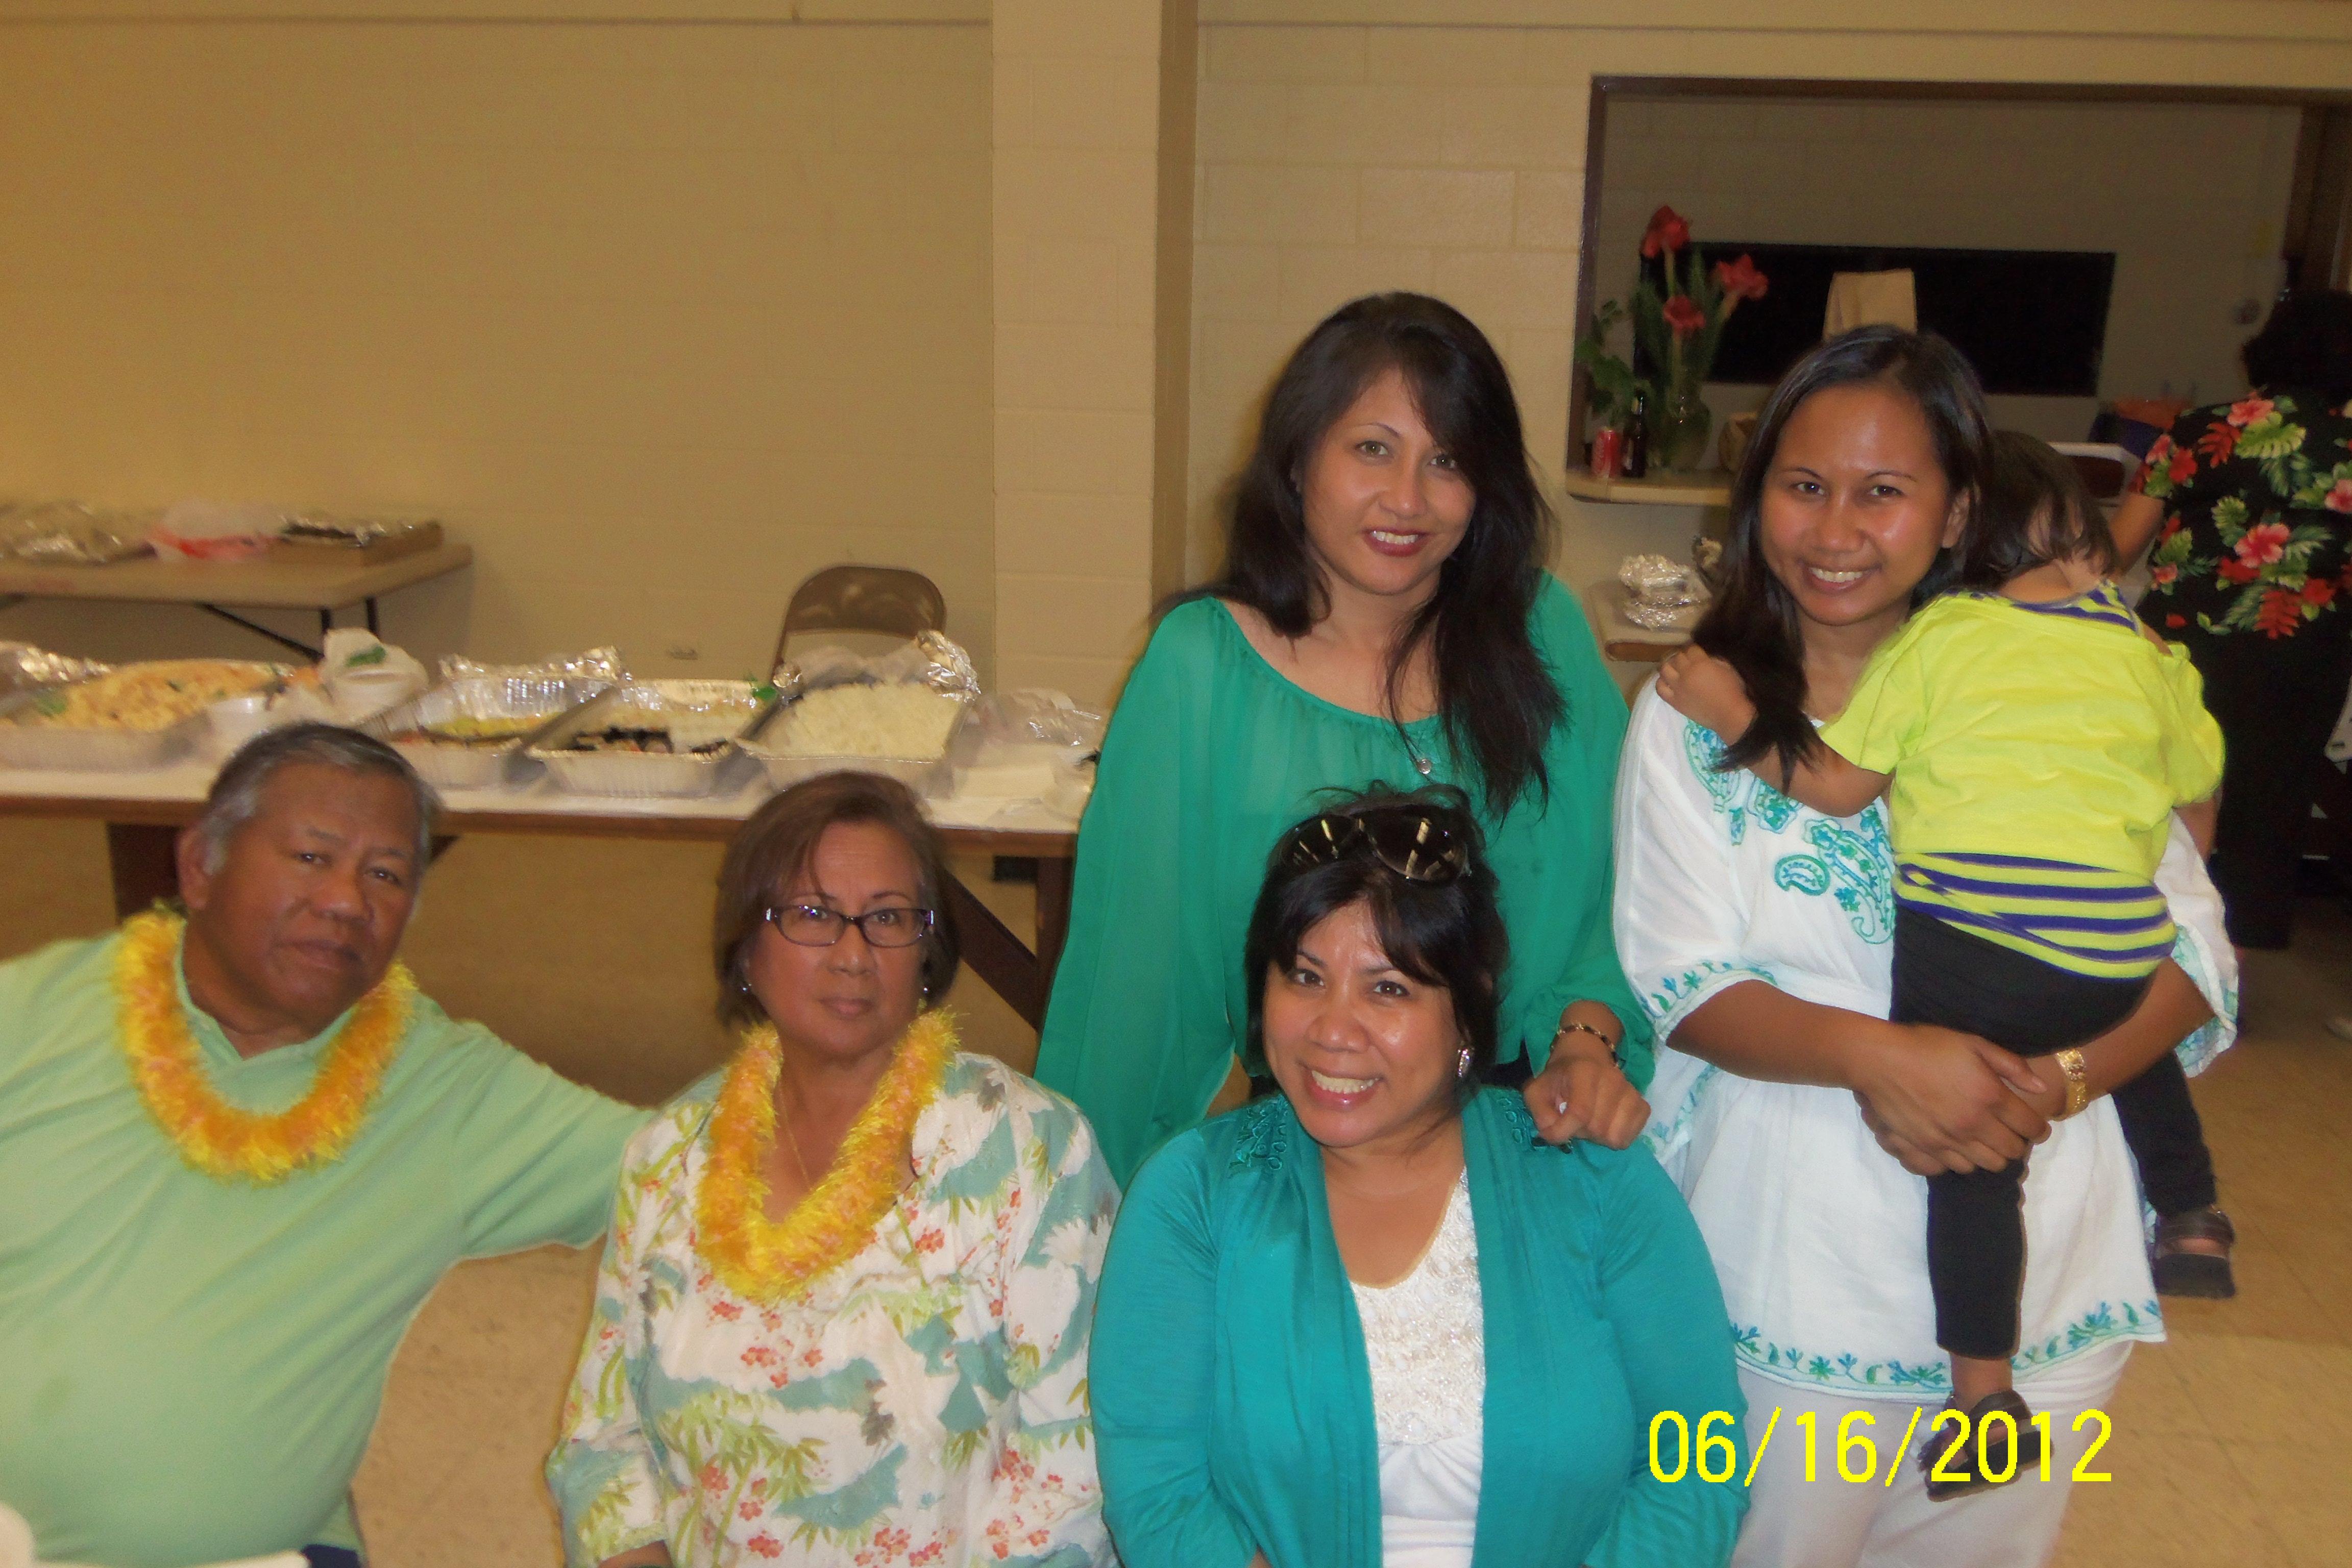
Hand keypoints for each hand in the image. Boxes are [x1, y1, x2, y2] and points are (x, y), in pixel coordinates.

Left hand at [1524, 1032, 1648, 1148]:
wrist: (1587, 1056)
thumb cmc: (1561, 1076)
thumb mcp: (1537, 1089)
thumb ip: (1540, 1113)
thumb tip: (1552, 1134)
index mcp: (1585, 1071)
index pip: (1580, 1113)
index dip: (1564, 1131)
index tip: (1552, 1134)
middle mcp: (1613, 1079)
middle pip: (1597, 1128)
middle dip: (1580, 1132)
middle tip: (1574, 1121)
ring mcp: (1631, 1092)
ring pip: (1615, 1136)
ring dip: (1598, 1137)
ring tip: (1591, 1122)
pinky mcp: (1643, 1105)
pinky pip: (1631, 1136)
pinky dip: (1616, 1137)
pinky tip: (1606, 1125)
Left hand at [1655, 647, 1755, 740]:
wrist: (1729, 715)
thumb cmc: (1732, 691)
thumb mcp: (1727, 668)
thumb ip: (1713, 660)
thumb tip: (1703, 657)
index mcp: (1700, 663)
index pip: (1690, 649)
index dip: (1693, 648)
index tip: (1695, 652)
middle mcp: (1686, 673)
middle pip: (1677, 657)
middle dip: (1683, 656)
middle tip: (1687, 661)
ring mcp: (1678, 687)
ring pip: (1664, 669)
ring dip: (1669, 666)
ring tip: (1675, 669)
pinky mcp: (1674, 701)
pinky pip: (1660, 688)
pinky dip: (1661, 682)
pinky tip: (1666, 681)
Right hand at [1847, 1022, 2051, 1173]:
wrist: (1880, 1061)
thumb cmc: (1927, 1046)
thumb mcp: (1973, 1044)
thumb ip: (2011, 1066)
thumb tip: (2040, 1088)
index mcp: (1990, 1096)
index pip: (2030, 1127)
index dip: (2038, 1129)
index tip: (2035, 1126)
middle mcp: (1974, 1124)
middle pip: (2012, 1151)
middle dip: (2016, 1142)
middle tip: (2009, 1131)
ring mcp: (1949, 1140)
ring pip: (1988, 1164)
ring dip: (1992, 1154)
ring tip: (1985, 1139)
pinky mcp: (1927, 1149)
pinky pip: (1959, 1167)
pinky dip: (1967, 1160)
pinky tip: (1961, 1145)